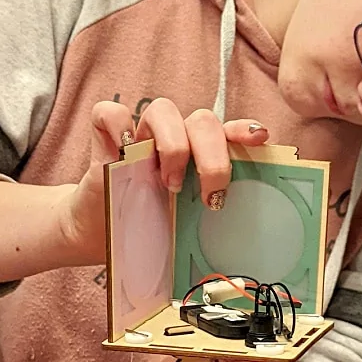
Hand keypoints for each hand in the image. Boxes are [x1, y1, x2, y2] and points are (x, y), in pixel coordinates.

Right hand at [57, 98, 269, 265]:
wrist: (102, 232)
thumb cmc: (150, 226)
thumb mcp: (186, 225)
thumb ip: (210, 223)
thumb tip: (237, 252)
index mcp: (202, 154)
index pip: (229, 131)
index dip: (244, 130)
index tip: (259, 139)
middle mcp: (177, 137)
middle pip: (202, 121)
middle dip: (212, 157)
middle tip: (210, 196)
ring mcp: (143, 133)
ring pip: (163, 110)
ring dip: (173, 145)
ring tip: (170, 184)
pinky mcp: (107, 135)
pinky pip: (111, 114)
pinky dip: (118, 127)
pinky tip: (123, 153)